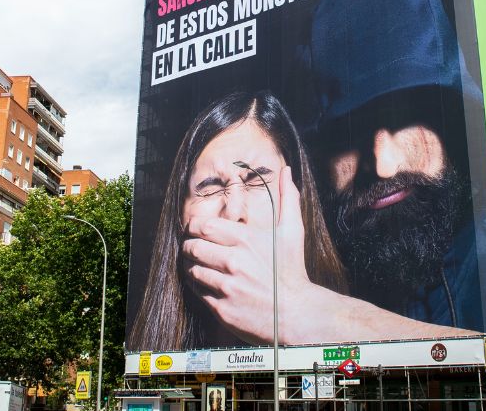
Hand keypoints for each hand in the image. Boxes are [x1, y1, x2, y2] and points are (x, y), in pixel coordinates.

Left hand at [182, 166, 312, 342]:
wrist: (297, 314)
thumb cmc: (292, 271)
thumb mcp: (293, 231)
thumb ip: (288, 198)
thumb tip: (286, 171)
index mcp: (246, 239)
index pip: (203, 226)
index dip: (194, 226)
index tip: (196, 230)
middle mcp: (233, 261)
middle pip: (192, 246)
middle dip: (188, 245)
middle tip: (192, 247)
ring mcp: (226, 286)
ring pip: (191, 269)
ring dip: (190, 266)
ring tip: (198, 265)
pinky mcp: (221, 308)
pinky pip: (197, 292)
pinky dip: (197, 286)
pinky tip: (206, 283)